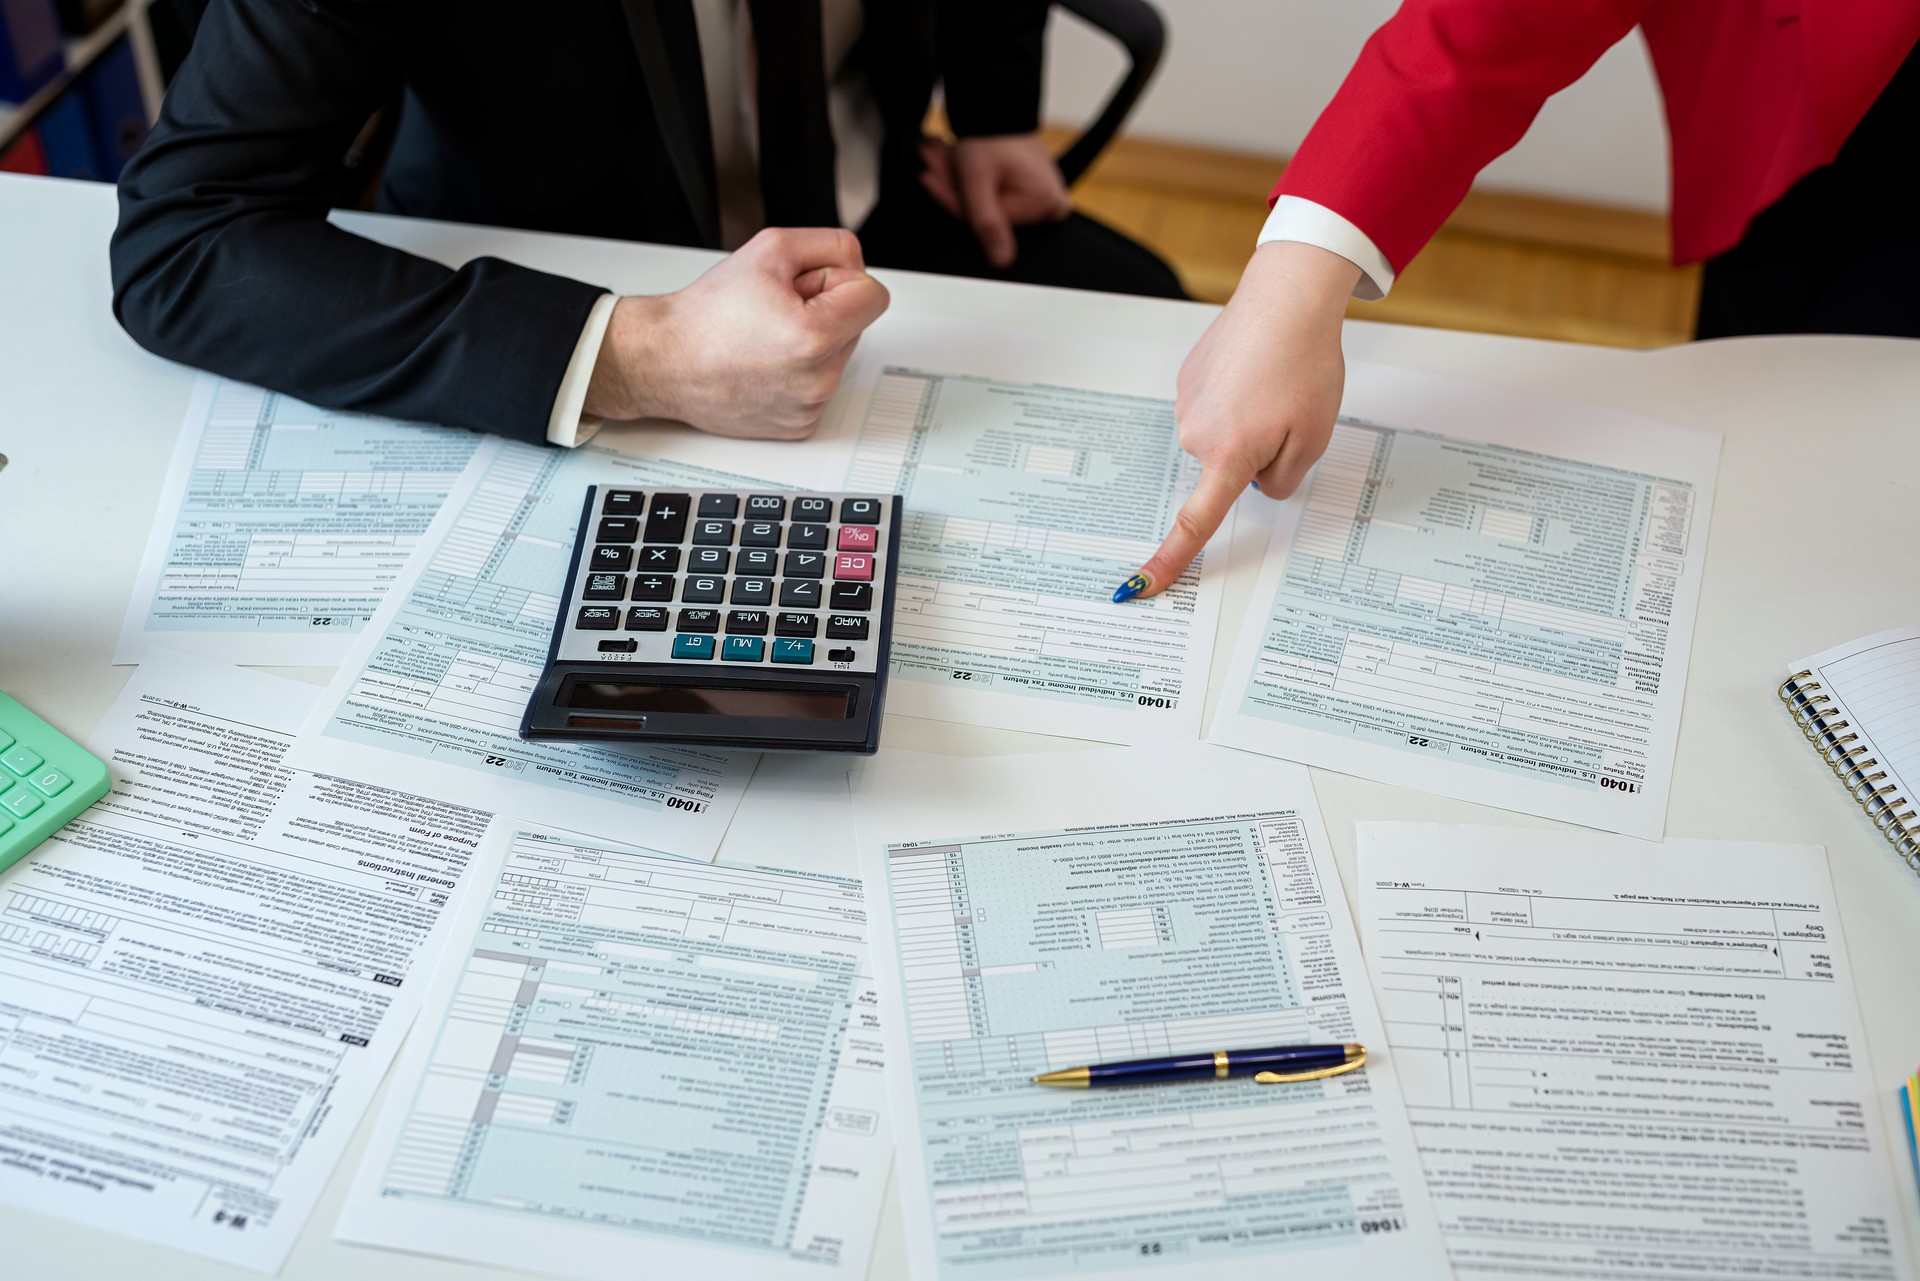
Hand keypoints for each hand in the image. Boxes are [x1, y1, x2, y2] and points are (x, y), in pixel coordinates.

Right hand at [585, 227, 890, 437]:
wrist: (665, 361)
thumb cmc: (706, 315)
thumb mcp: (770, 249)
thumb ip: (830, 245)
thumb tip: (857, 263)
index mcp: (815, 336)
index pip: (875, 296)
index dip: (841, 280)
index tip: (808, 285)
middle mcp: (818, 379)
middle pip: (856, 326)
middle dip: (824, 309)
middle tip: (776, 310)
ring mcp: (810, 406)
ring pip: (838, 356)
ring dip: (812, 341)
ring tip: (765, 338)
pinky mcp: (799, 424)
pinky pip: (819, 385)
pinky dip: (799, 371)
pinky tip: (764, 363)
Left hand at [918, 134, 1071, 268]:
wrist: (1000, 106)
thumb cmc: (993, 133)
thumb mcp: (979, 177)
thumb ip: (987, 221)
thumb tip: (1001, 260)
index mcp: (1046, 203)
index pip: (986, 220)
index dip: (951, 200)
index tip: (928, 178)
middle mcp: (1050, 204)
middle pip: (986, 212)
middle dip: (952, 187)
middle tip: (930, 162)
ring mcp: (1041, 198)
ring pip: (985, 204)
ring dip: (956, 182)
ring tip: (939, 154)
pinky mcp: (1030, 192)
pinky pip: (993, 196)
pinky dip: (970, 181)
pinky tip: (954, 162)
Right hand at [1114, 240, 1359, 601]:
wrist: (1286, 298)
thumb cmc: (1305, 365)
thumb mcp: (1314, 439)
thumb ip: (1283, 479)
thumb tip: (1258, 483)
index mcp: (1227, 456)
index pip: (1194, 524)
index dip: (1169, 561)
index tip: (1139, 587)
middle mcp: (1196, 435)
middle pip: (1227, 472)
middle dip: (1257, 457)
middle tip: (1289, 416)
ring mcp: (1186, 404)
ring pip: (1222, 439)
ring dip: (1248, 423)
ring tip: (1275, 384)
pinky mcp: (1187, 380)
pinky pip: (1214, 408)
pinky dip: (1235, 398)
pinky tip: (1256, 370)